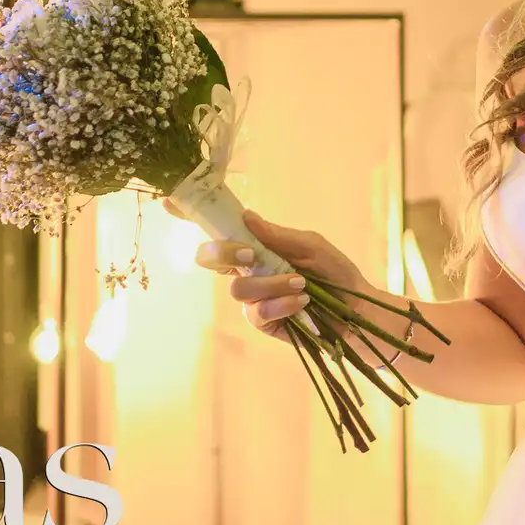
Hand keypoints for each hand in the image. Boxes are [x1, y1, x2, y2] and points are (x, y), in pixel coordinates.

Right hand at [198, 211, 373, 340]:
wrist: (354, 307)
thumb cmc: (333, 270)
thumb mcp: (310, 244)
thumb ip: (277, 235)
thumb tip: (247, 215)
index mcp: (254, 246)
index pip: (218, 231)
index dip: (192, 217)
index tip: (171, 202)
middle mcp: (246, 270)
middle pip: (211, 259)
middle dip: (225, 254)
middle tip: (252, 254)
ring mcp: (251, 297)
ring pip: (238, 289)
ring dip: (273, 283)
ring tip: (302, 284)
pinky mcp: (261, 321)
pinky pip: (256, 312)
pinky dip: (282, 303)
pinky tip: (302, 302)